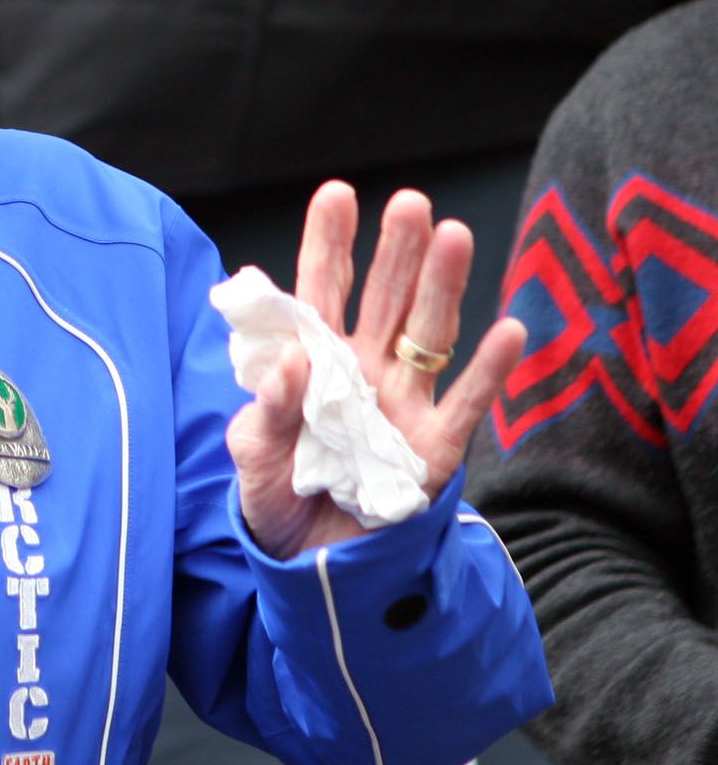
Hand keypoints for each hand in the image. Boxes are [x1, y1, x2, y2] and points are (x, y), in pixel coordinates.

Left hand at [228, 181, 524, 556]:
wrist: (310, 570)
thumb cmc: (276, 500)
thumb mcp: (252, 456)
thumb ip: (267, 410)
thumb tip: (292, 361)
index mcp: (314, 363)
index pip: (320, 291)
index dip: (329, 244)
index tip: (336, 194)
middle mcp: (364, 372)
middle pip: (385, 298)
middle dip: (397, 251)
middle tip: (409, 203)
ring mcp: (403, 406)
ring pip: (427, 335)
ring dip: (442, 288)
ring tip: (454, 236)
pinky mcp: (435, 450)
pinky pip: (467, 405)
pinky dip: (490, 371)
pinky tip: (512, 330)